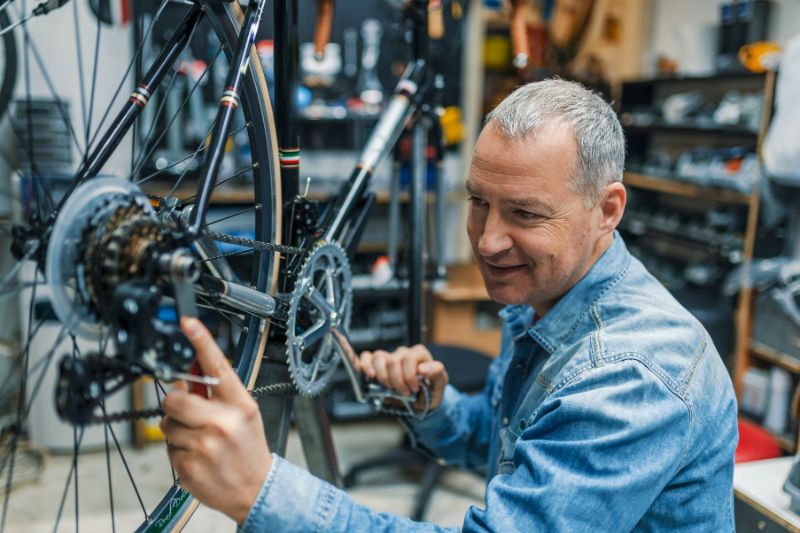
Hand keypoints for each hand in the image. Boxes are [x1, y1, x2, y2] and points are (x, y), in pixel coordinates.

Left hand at [160, 317, 269, 524]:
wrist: (256, 490)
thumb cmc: (248, 447)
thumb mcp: (243, 413)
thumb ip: (217, 392)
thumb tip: (189, 370)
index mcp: (239, 404)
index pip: (218, 366)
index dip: (201, 342)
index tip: (188, 323)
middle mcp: (222, 422)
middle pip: (175, 398)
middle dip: (175, 404)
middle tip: (188, 413)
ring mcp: (204, 446)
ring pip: (166, 425)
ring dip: (177, 431)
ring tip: (199, 440)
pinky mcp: (188, 466)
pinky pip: (168, 449)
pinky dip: (178, 452)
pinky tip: (197, 457)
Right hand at [359, 345, 447, 411]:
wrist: (421, 402)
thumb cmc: (431, 391)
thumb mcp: (440, 383)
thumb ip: (437, 372)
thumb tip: (423, 368)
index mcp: (419, 354)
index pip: (409, 358)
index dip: (409, 375)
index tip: (414, 389)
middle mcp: (403, 353)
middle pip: (393, 361)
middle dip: (397, 380)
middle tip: (404, 392)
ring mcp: (389, 357)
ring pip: (379, 357)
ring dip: (383, 376)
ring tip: (390, 388)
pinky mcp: (378, 364)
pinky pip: (367, 357)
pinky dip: (366, 365)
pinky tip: (371, 376)